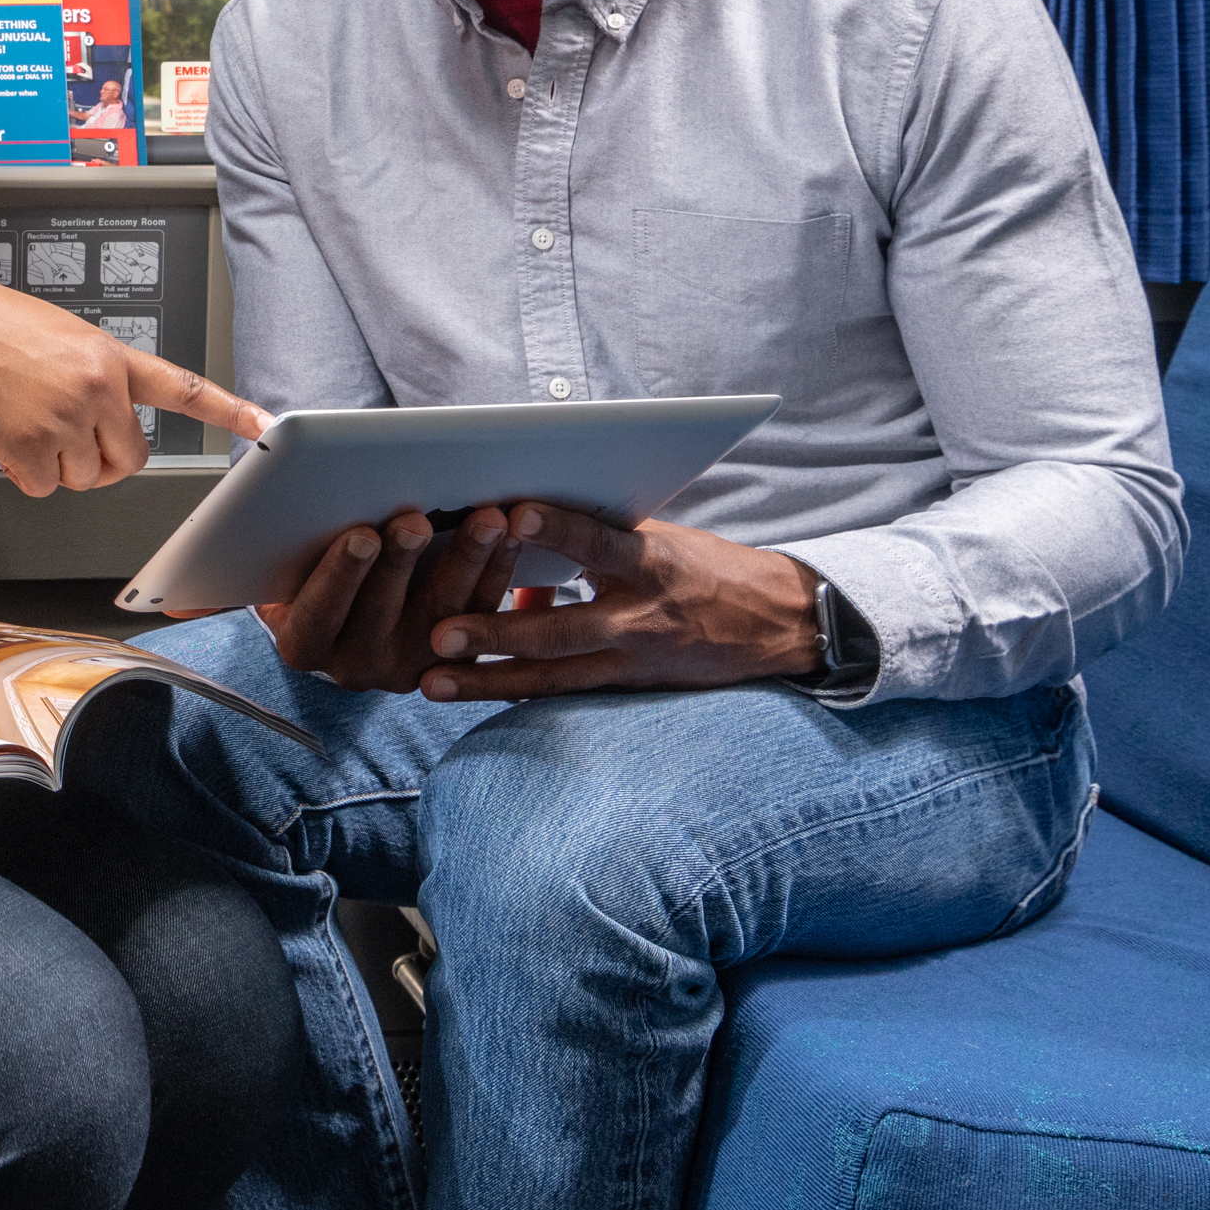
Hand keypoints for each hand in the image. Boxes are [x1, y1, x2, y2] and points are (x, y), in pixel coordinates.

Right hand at [0, 269, 268, 496]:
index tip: (265, 424)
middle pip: (128, 459)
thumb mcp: (55, 335)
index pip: (181, 386)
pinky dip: (22, 471)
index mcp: (108, 355)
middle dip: (100, 461)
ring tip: (20, 419)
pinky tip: (1, 435)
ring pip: (84, 478)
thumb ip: (90, 375)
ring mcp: (64, 419)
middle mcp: (96, 388)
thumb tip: (97, 425)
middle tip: (64, 438)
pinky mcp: (29, 446)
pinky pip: (44, 486)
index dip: (227, 409)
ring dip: (54, 464)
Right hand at [256, 503, 523, 692]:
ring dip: (465, 562)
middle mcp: (354, 667)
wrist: (342, 614)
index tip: (360, 535)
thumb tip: (277, 451)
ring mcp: (409, 669)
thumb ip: (285, 524)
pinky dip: (497, 573)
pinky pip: (480, 618)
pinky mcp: (455, 661)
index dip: (340, 575)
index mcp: (304, 643)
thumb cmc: (307, 572)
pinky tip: (510, 537)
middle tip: (417, 520)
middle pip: (381, 614)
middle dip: (402, 562)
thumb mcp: (282, 561)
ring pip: (441, 616)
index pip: (318, 613)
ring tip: (484, 519)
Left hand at [412, 504, 824, 702]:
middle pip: (560, 629)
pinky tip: (469, 694)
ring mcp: (634, 659)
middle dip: (496, 632)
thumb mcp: (657, 541)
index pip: (597, 540)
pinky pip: (564, 691)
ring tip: (432, 682)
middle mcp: (640, 616)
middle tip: (439, 633)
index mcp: (650, 562)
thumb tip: (522, 548)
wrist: (777, 623)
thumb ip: (590, 544)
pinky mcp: (629, 687)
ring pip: (551, 676)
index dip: (556, 528)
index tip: (513, 515)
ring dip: (488, 680)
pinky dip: (517, 691)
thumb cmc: (704, 569)